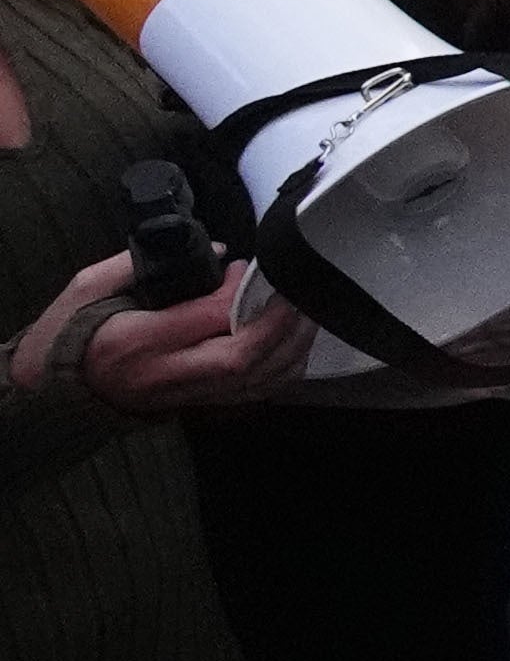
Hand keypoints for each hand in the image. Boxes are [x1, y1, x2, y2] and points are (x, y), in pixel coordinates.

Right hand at [14, 251, 312, 414]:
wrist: (53, 392)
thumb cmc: (70, 334)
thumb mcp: (89, 287)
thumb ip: (140, 264)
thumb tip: (217, 253)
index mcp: (136, 341)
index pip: (210, 320)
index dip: (242, 293)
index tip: (249, 268)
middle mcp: (164, 375)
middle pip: (244, 360)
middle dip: (283, 325)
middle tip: (296, 293)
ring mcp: (183, 397)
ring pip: (256, 382)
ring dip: (291, 348)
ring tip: (305, 314)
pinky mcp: (195, 407)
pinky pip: (253, 395)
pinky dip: (281, 370)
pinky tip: (291, 344)